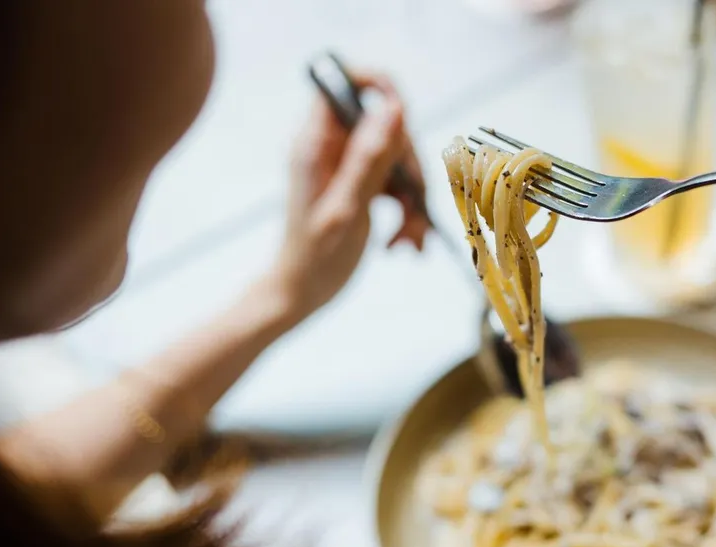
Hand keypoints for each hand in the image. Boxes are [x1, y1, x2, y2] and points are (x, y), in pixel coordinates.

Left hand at [271, 72, 430, 317]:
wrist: (302, 294)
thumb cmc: (315, 258)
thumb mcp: (348, 208)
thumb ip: (370, 158)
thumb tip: (394, 108)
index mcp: (317, 144)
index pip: (344, 84)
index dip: (378, 88)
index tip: (404, 117)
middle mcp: (332, 148)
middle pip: (386, 128)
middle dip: (409, 168)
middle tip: (414, 205)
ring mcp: (347, 168)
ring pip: (396, 159)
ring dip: (413, 198)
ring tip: (409, 238)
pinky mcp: (360, 187)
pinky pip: (395, 184)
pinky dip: (407, 211)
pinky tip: (404, 242)